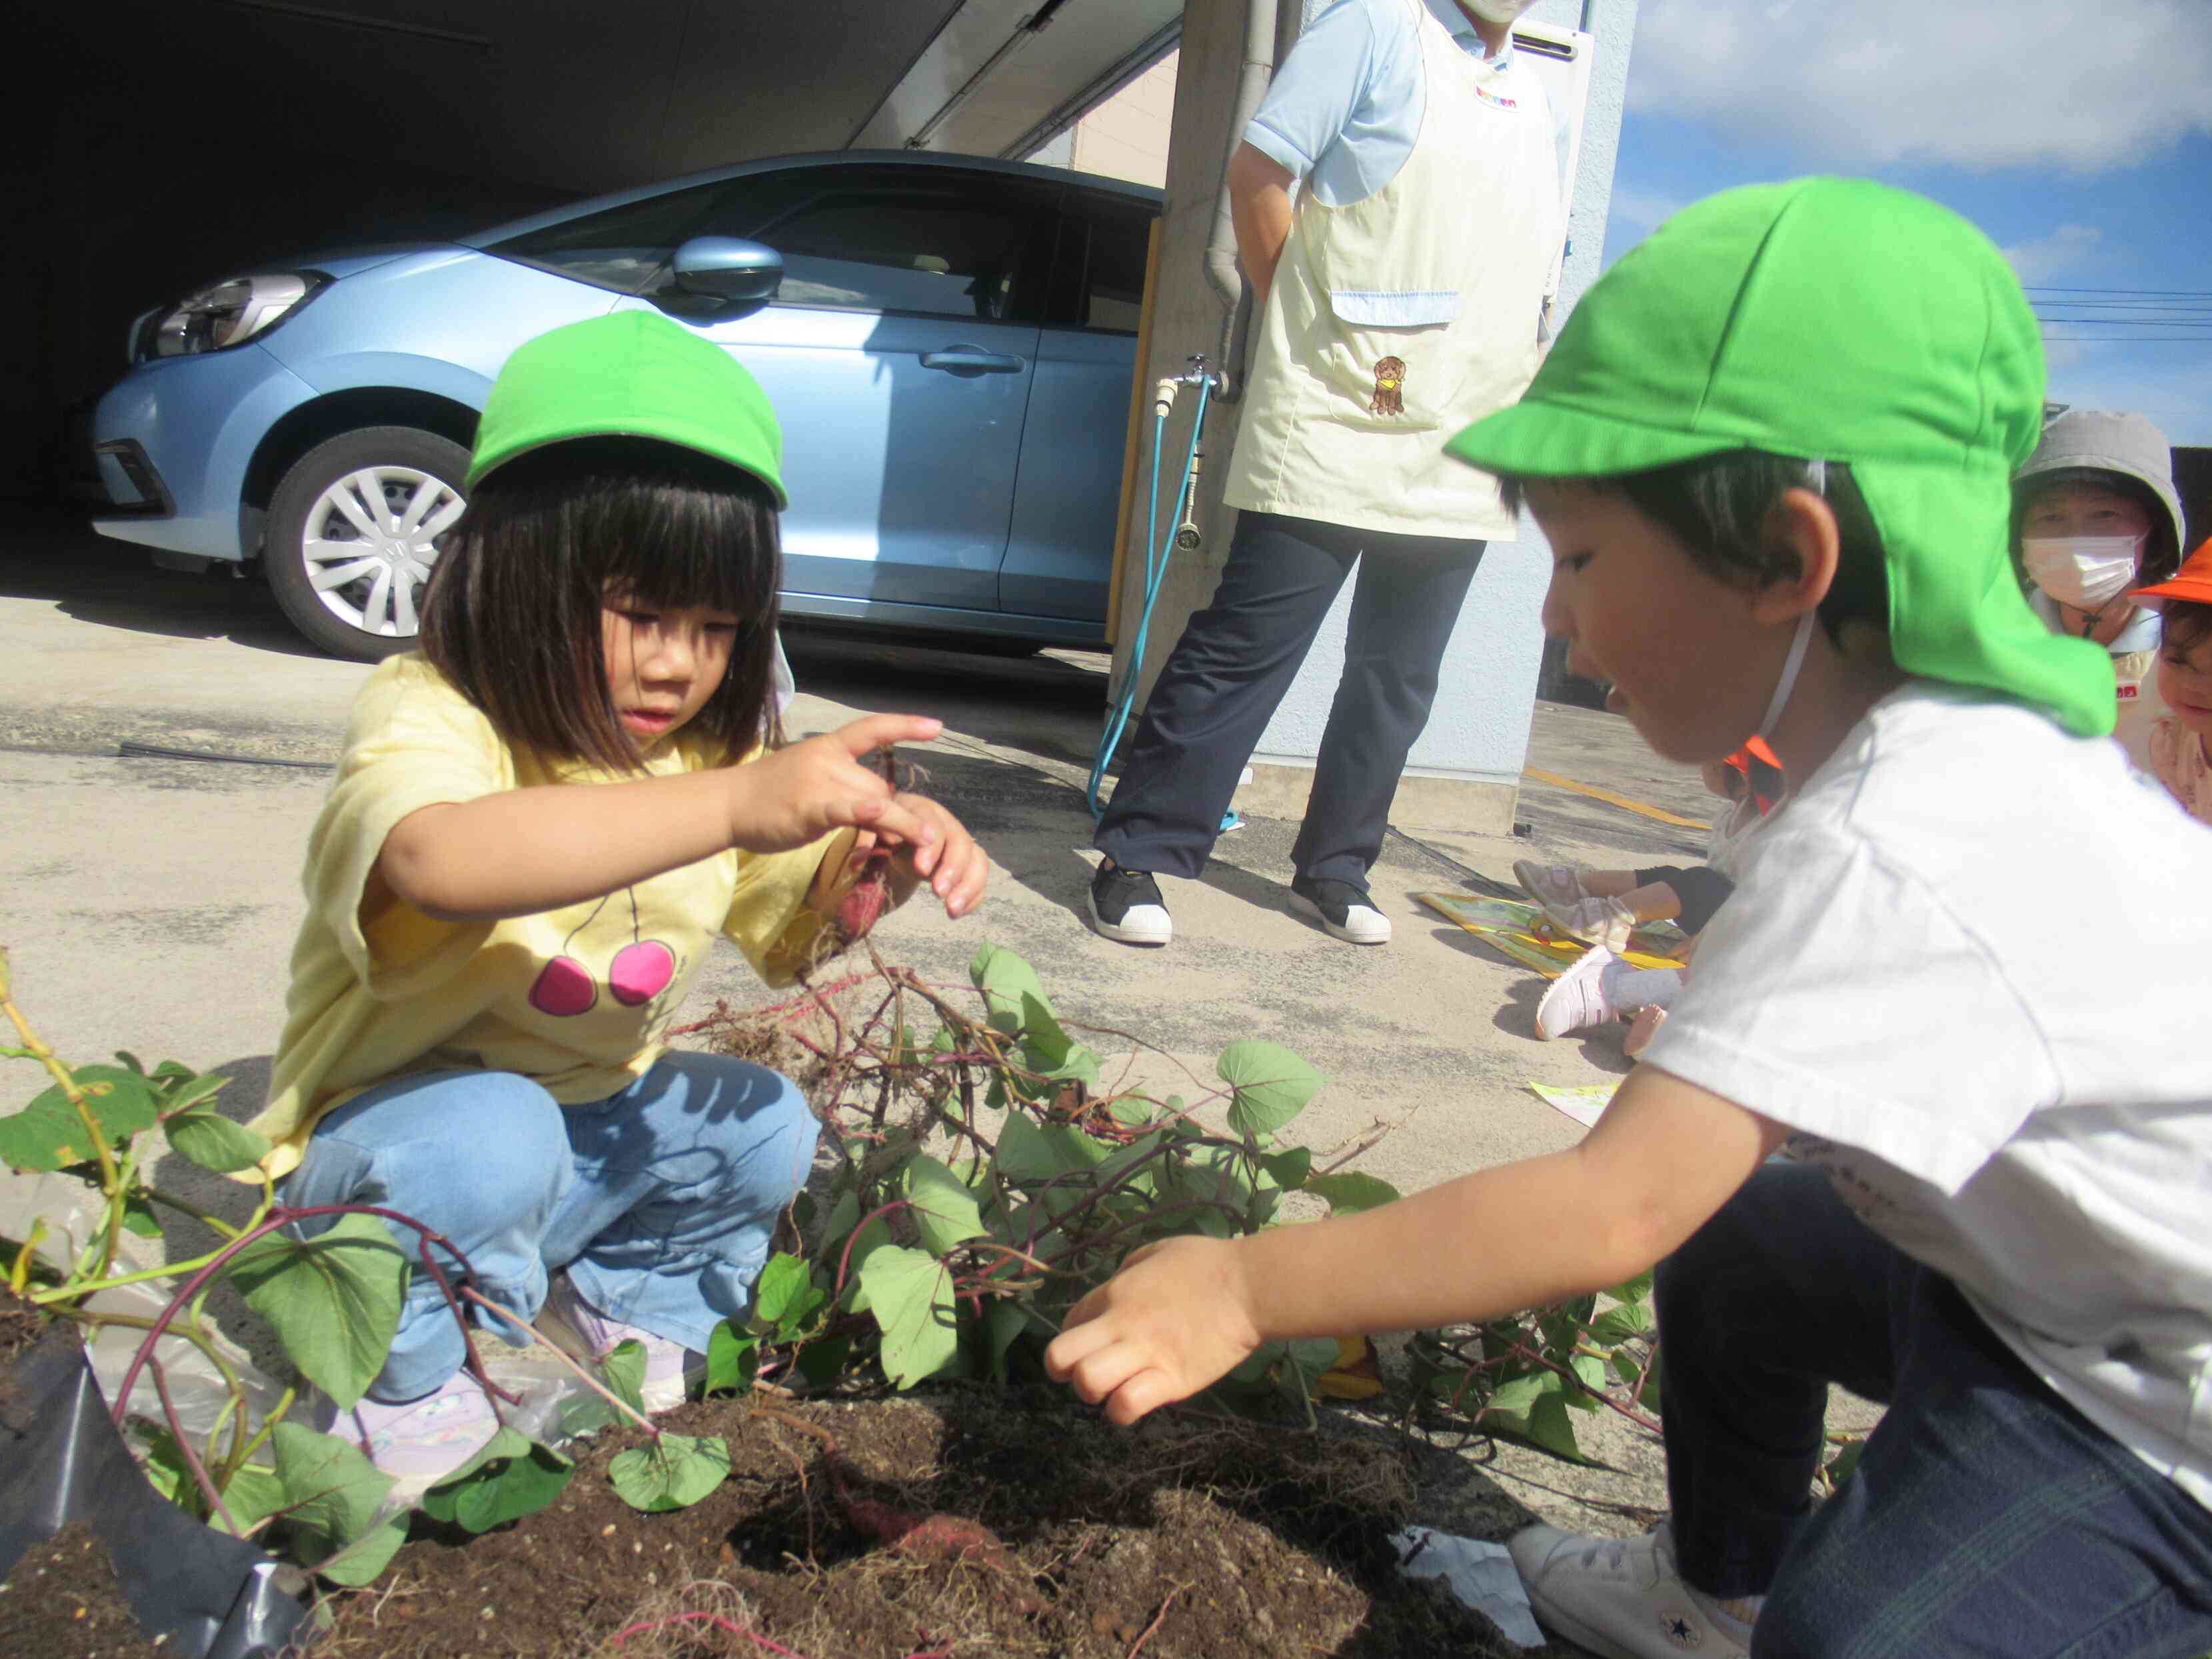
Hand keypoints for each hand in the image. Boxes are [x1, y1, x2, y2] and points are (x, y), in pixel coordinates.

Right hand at [725, 715, 942, 854]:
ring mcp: (819, 781)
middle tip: (900, 838)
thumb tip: (886, 812)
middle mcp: (827, 758)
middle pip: (877, 787)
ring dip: (899, 826)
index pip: (872, 729)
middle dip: (891, 815)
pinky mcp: (811, 806)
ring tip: (923, 842)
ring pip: (874, 801)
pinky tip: (885, 817)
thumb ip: (848, 791)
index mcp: (828, 746)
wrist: (728, 803)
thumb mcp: (813, 782)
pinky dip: (868, 814)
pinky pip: (848, 809)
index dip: (905, 725)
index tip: (937, 726)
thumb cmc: (772, 795)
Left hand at [871, 794, 987, 918]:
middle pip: (960, 840)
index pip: (932, 821)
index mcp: (919, 810)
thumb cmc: (878, 835)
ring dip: (968, 885)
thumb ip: (866, 840)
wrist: (892, 841)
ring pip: (977, 858)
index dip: (931, 845)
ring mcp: (959, 842)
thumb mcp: (869, 834)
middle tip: (939, 893)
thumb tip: (862, 855)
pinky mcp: (966, 861)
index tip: (921, 870)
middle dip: (953, 868)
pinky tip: (959, 912)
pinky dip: (974, 894)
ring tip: (952, 910)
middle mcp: (945, 822)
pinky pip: (979, 875)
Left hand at [1044, 1235, 1264, 1425]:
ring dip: (1094, 1392)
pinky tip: (1135, 1401)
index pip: (1069, 1321)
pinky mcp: (1171, 1381)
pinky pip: (1127, 1405)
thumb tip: (1116, 1286)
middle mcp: (1120, 1325)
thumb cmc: (1207, 1263)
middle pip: (1059, 1357)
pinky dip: (1123, 1409)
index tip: (1097, 1340)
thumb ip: (1129, 1270)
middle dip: (1064, 1370)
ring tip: (1115, 1387)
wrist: (1249, 1287)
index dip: (1077, 1335)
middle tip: (1089, 1370)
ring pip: (1087, 1384)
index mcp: (1115, 1292)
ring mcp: (1144, 1355)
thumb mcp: (1157, 1251)